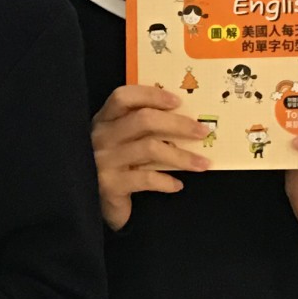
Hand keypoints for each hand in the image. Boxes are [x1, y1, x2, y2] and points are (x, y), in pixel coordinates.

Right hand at [90, 83, 208, 229]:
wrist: (94, 203)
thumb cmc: (116, 166)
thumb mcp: (122, 141)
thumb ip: (141, 127)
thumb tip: (186, 119)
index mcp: (104, 120)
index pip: (124, 97)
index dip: (151, 95)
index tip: (178, 101)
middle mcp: (101, 137)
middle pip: (143, 120)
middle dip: (178, 124)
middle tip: (202, 132)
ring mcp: (104, 161)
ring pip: (150, 149)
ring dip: (182, 156)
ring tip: (202, 164)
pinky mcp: (110, 185)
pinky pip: (145, 179)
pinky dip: (166, 182)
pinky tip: (177, 185)